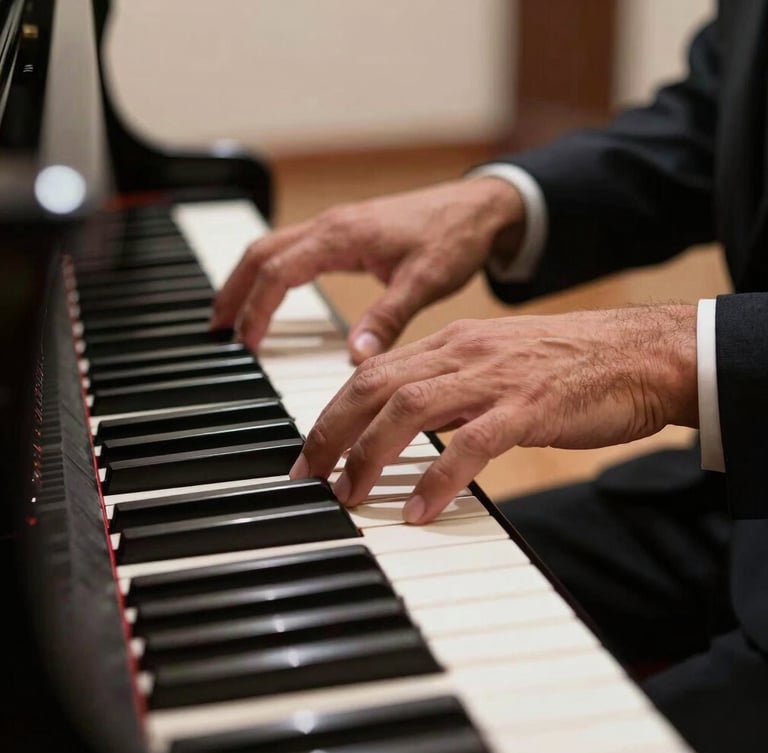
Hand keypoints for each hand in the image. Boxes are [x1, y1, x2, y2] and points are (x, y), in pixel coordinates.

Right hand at [211, 177, 524, 362]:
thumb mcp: (424, 282)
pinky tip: (271, 292)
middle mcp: (331, 226)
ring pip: (271, 247)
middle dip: (233, 291)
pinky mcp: (345, 231)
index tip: (246, 345)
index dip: (256, 309)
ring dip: (246, 279)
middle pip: (259, 254)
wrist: (480, 207)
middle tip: (218, 331)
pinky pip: (291, 247)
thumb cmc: (455, 237)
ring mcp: (335, 226)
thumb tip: (353, 357)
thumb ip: (387, 319)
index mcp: (342, 236)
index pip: (278, 272)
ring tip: (231, 315)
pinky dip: (269, 271)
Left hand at [290, 305, 697, 523]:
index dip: (332, 412)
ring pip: (410, 408)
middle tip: (307, 476)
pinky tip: (418, 511)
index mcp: (452, 342)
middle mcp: (464, 353)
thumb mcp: (495, 364)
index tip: (310, 451)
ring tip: (350, 495)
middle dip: (331, 432)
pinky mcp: (530, 406)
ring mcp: (495, 378)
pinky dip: (438, 477)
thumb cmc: (568, 363)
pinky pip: (471, 443)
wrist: (641, 352)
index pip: (372, 372)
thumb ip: (449, 385)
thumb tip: (405, 419)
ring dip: (370, 455)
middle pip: (374, 386)